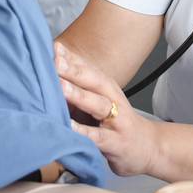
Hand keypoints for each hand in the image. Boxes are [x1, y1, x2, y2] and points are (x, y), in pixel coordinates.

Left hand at [56, 41, 161, 177]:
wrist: (146, 146)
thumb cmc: (116, 120)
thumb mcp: (100, 100)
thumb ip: (76, 88)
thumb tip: (45, 72)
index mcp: (106, 86)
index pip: (87, 67)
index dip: (70, 57)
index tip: (53, 46)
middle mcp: (112, 98)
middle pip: (94, 80)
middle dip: (73, 70)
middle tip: (55, 61)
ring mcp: (116, 120)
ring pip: (98, 105)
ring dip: (79, 95)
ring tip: (61, 87)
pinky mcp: (115, 142)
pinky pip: (97, 136)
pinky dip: (83, 131)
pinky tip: (68, 126)